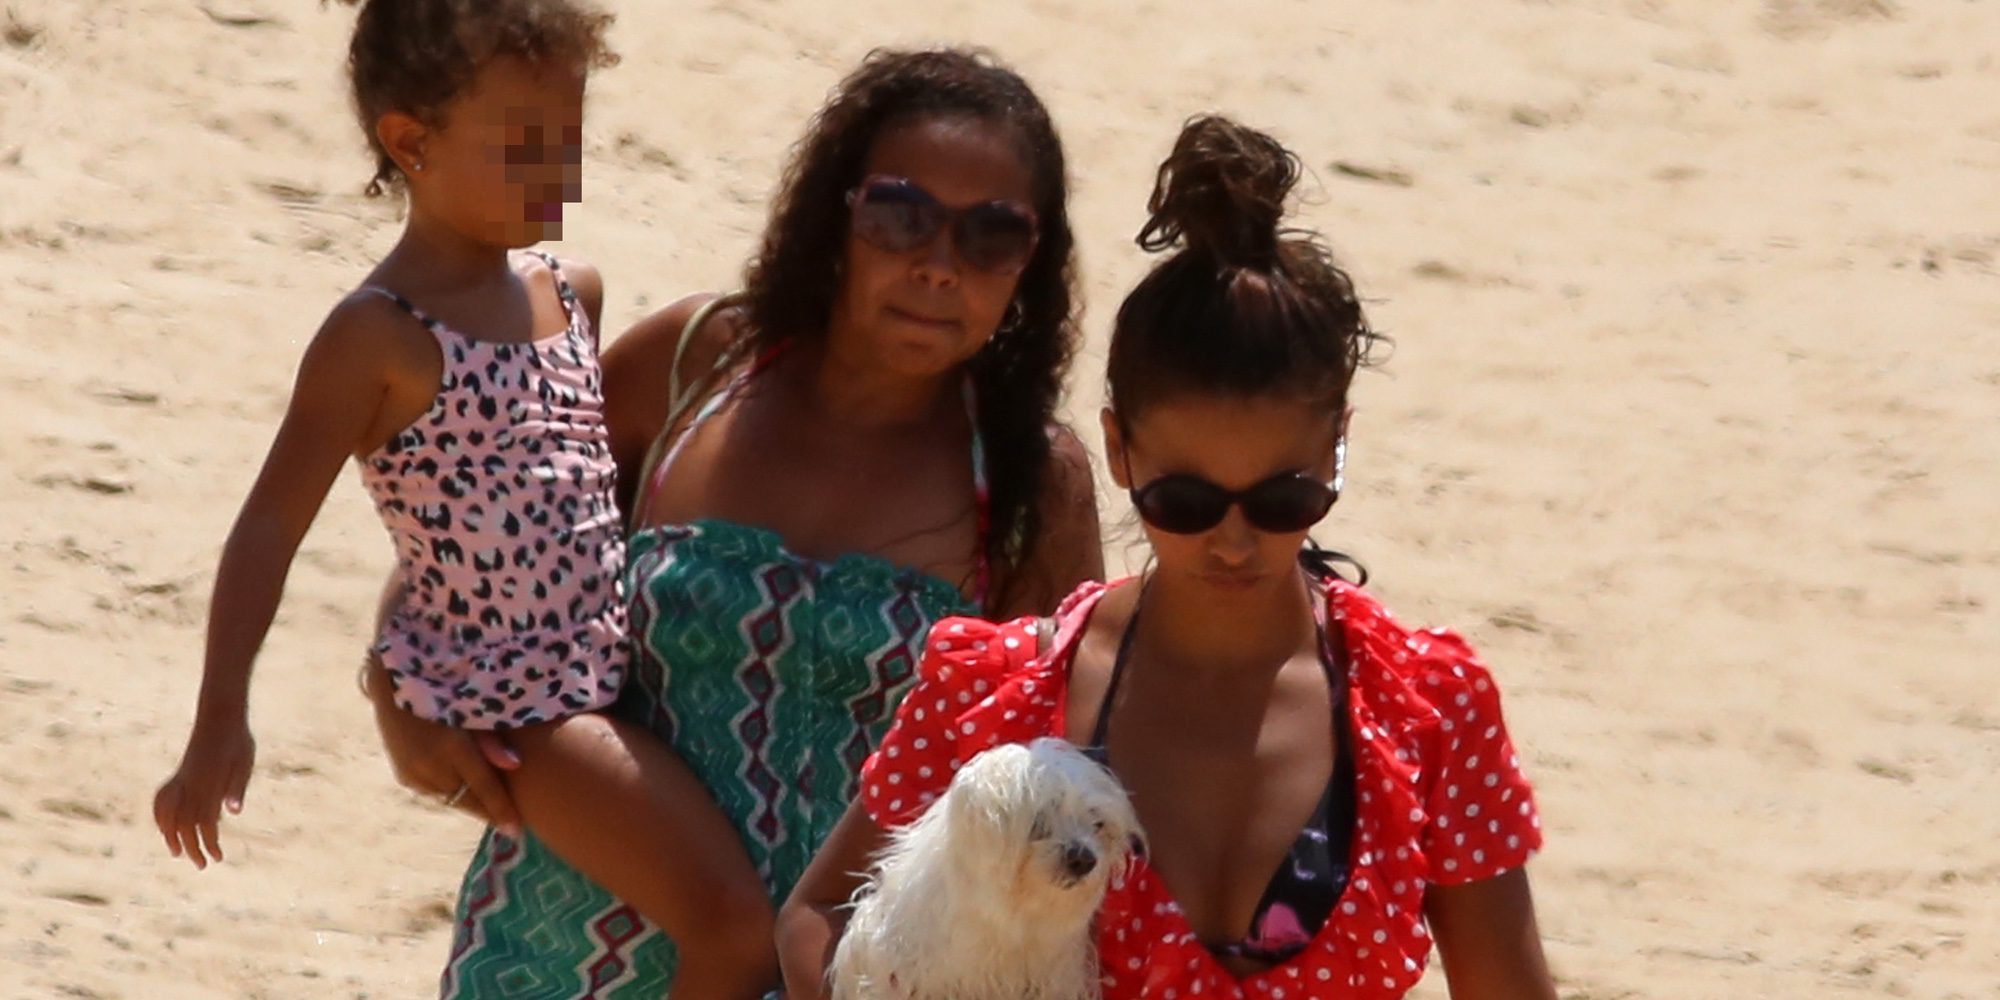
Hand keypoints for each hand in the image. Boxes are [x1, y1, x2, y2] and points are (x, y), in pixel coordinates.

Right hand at [154, 721, 255, 869]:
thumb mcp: (244, 762)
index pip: (205, 823)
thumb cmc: (238, 741)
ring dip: (172, 835)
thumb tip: (233, 812)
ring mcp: (181, 780)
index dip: (209, 843)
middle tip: (202, 865)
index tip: (216, 858)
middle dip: (193, 847)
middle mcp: (190, 785)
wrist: (221, 716)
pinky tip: (166, 827)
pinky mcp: (179, 774)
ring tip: (178, 853)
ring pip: (169, 814)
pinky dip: (161, 816)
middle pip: (186, 824)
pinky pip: (163, 800)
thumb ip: (236, 787)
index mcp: (208, 785)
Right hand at [362, 659, 523, 836]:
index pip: (485, 788)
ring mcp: (414, 773)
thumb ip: (493, 740)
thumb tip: (516, 765)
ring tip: (490, 805)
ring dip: (469, 802)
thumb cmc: (446, 692)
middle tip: (510, 823)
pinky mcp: (404, 776)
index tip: (517, 832)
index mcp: (454, 747)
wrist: (394, 686)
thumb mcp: (473, 710)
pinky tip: (462, 785)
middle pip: (468, 800)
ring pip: (451, 799)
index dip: (502, 811)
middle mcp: (431, 765)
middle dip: (489, 811)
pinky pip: (435, 792)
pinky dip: (451, 791)